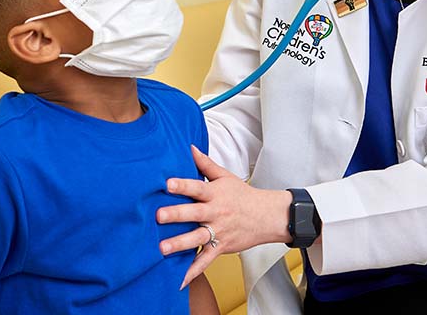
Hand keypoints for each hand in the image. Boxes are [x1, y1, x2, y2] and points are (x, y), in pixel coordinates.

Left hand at [156, 145, 290, 287]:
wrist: (267, 217)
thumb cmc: (243, 195)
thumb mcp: (226, 177)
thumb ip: (205, 164)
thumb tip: (189, 147)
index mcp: (215, 194)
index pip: (198, 187)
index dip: (183, 185)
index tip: (168, 183)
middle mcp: (216, 213)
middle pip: (194, 213)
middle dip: (177, 214)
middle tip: (159, 216)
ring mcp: (219, 232)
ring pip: (197, 238)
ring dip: (180, 244)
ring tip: (162, 249)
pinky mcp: (221, 247)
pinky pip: (205, 261)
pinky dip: (192, 271)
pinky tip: (178, 280)